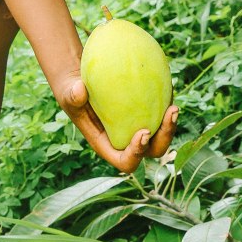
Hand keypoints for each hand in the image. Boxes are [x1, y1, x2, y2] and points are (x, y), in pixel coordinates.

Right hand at [57, 74, 178, 172]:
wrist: (83, 79)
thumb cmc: (74, 91)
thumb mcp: (68, 93)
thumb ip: (72, 95)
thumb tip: (80, 90)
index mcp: (109, 146)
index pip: (126, 161)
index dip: (137, 153)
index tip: (142, 132)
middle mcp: (127, 141)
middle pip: (152, 151)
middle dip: (164, 138)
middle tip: (169, 114)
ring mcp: (139, 127)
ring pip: (162, 135)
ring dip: (171, 125)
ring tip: (173, 107)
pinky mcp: (147, 112)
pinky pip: (162, 113)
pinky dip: (167, 104)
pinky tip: (170, 87)